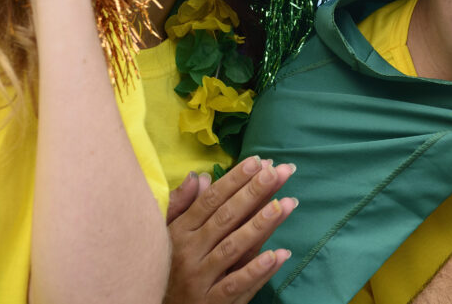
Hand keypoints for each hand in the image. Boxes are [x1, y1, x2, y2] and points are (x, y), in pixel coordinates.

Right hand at [165, 157, 297, 303]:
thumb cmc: (170, 268)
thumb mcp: (167, 235)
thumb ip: (182, 205)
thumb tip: (198, 176)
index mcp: (181, 232)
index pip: (211, 201)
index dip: (234, 180)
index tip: (258, 162)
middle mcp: (189, 252)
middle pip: (225, 218)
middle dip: (252, 193)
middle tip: (277, 173)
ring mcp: (201, 278)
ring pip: (233, 248)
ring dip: (260, 225)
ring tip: (284, 204)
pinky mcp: (212, 303)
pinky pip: (237, 284)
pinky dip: (258, 270)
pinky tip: (279, 254)